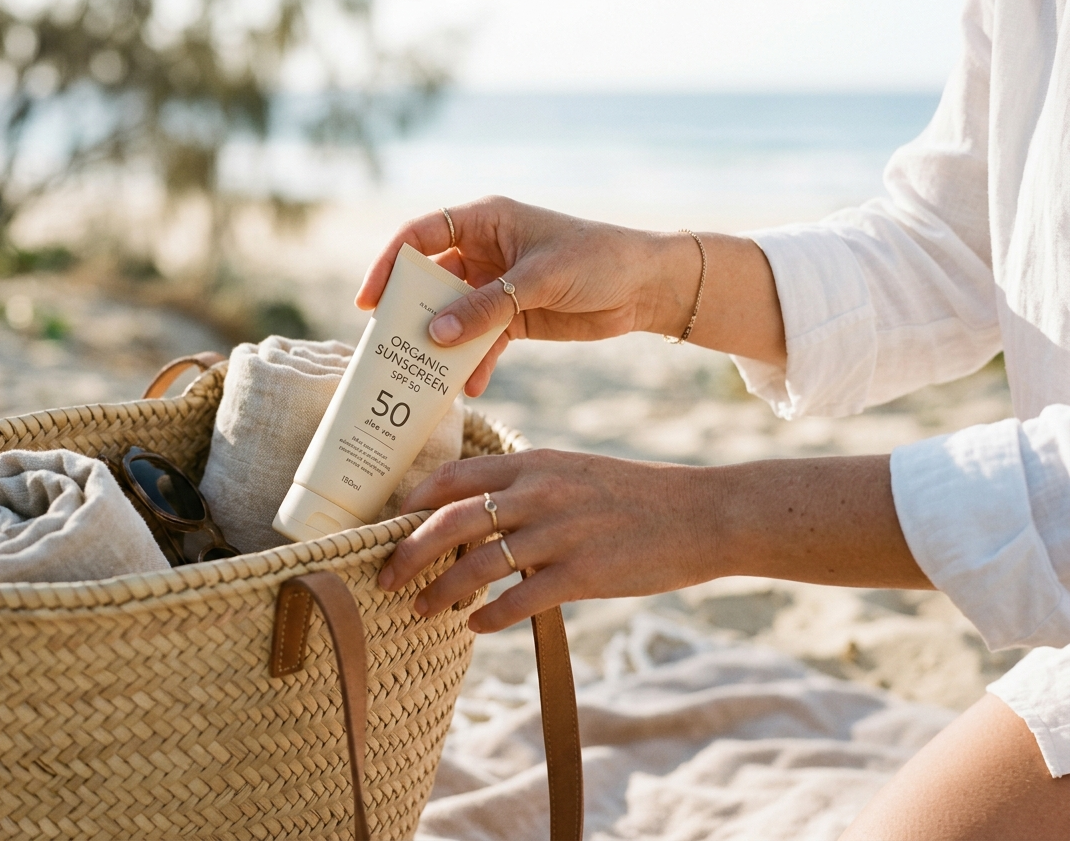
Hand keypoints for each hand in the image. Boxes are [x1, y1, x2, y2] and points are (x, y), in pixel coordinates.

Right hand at [356, 196, 698, 395]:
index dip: (390, 264)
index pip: (421, 234)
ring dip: (442, 345)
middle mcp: (483, 251)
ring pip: (453, 316)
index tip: (370, 301)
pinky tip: (470, 386)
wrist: (646, 286)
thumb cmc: (597, 260)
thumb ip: (487, 307)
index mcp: (484, 221)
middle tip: (389, 346)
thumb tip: (434, 335)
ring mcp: (496, 287)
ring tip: (427, 375)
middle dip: (411, 313)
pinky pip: (480, 342)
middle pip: (430, 281)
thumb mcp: (539, 280)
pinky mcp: (513, 318)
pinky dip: (474, 363)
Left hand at [376, 449, 719, 631]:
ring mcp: (560, 533)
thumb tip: (479, 509)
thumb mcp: (576, 471)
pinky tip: (476, 626)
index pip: (455, 476)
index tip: (393, 522)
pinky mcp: (582, 574)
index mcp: (535, 462)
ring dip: (441, 592)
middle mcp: (540, 492)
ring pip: (477, 565)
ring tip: (422, 610)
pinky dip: (488, 616)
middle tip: (385, 578)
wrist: (702, 514)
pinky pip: (518, 600)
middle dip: (408, 552)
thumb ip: (528, 483)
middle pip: (451, 521)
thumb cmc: (636, 495)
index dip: (416, 501)